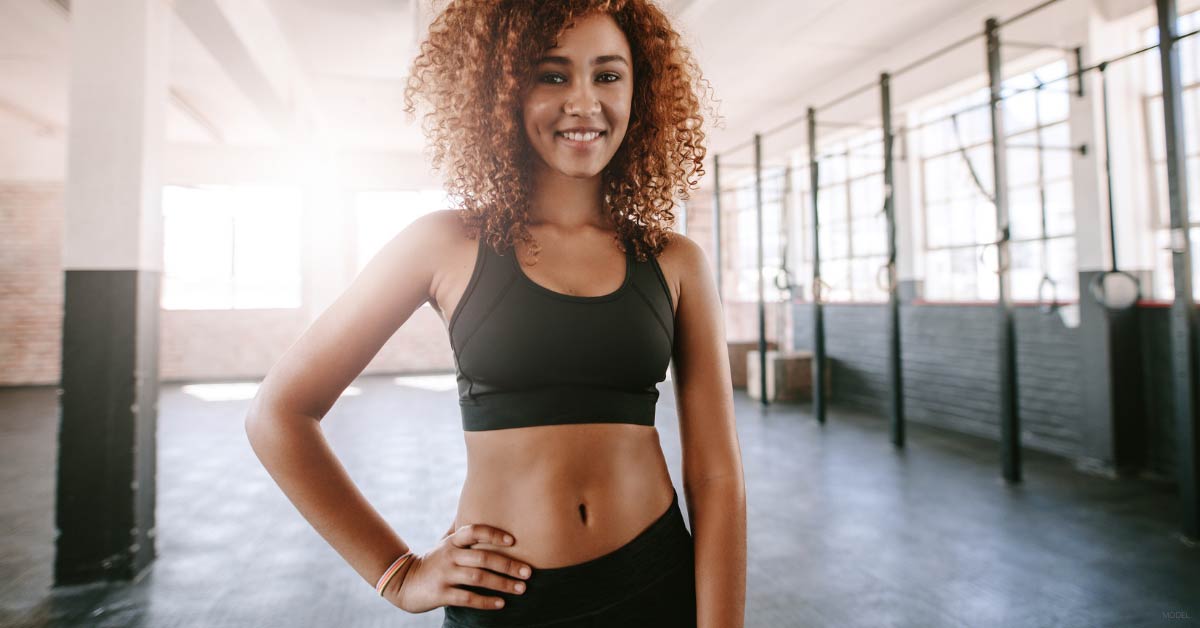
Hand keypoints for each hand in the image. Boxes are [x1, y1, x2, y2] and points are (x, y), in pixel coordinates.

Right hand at [384, 524, 533, 613]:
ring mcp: (445, 575)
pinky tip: (501, 603)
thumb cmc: (433, 561)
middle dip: (508, 565)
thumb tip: (480, 505)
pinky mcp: (441, 594)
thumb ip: (462, 530)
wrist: (403, 582)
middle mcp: (449, 555)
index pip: (474, 531)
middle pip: (483, 557)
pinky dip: (486, 601)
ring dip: (502, 584)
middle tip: (528, 572)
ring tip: (521, 589)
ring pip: (478, 578)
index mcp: (453, 542)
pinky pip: (467, 598)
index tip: (513, 541)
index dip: (494, 534)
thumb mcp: (445, 543)